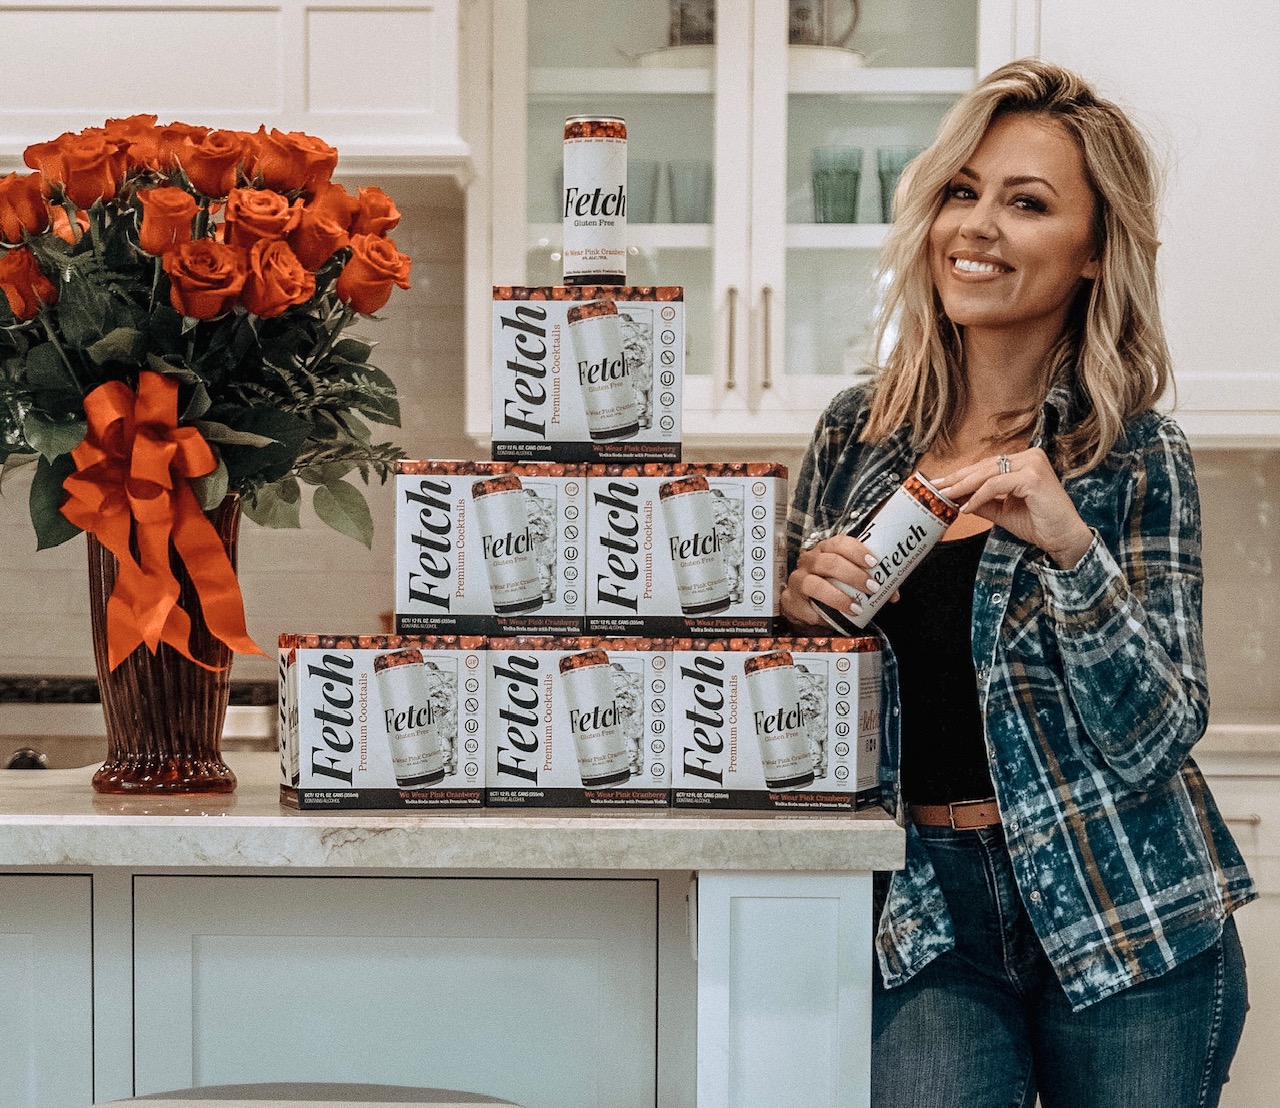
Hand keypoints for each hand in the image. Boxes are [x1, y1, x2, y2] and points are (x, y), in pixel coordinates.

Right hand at [781, 534, 883, 629]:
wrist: (804, 605)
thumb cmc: (829, 586)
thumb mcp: (848, 580)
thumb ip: (869, 584)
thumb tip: (893, 594)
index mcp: (826, 550)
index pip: (839, 543)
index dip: (856, 551)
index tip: (873, 562)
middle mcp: (810, 561)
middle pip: (829, 563)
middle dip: (853, 575)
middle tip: (871, 588)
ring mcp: (798, 580)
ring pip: (814, 584)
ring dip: (837, 596)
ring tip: (855, 607)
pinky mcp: (790, 601)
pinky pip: (804, 607)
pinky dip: (819, 615)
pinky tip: (830, 619)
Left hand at [934, 448, 1093, 568]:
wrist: (1063, 538)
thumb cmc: (1038, 523)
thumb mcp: (1003, 511)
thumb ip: (982, 501)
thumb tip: (957, 499)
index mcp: (1024, 461)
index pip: (987, 465)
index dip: (962, 475)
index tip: (941, 484)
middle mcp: (1030, 457)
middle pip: (984, 466)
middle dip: (957, 478)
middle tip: (936, 487)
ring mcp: (1033, 464)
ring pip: (988, 473)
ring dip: (964, 487)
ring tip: (947, 497)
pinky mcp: (1033, 477)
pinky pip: (996, 485)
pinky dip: (979, 496)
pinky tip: (968, 507)